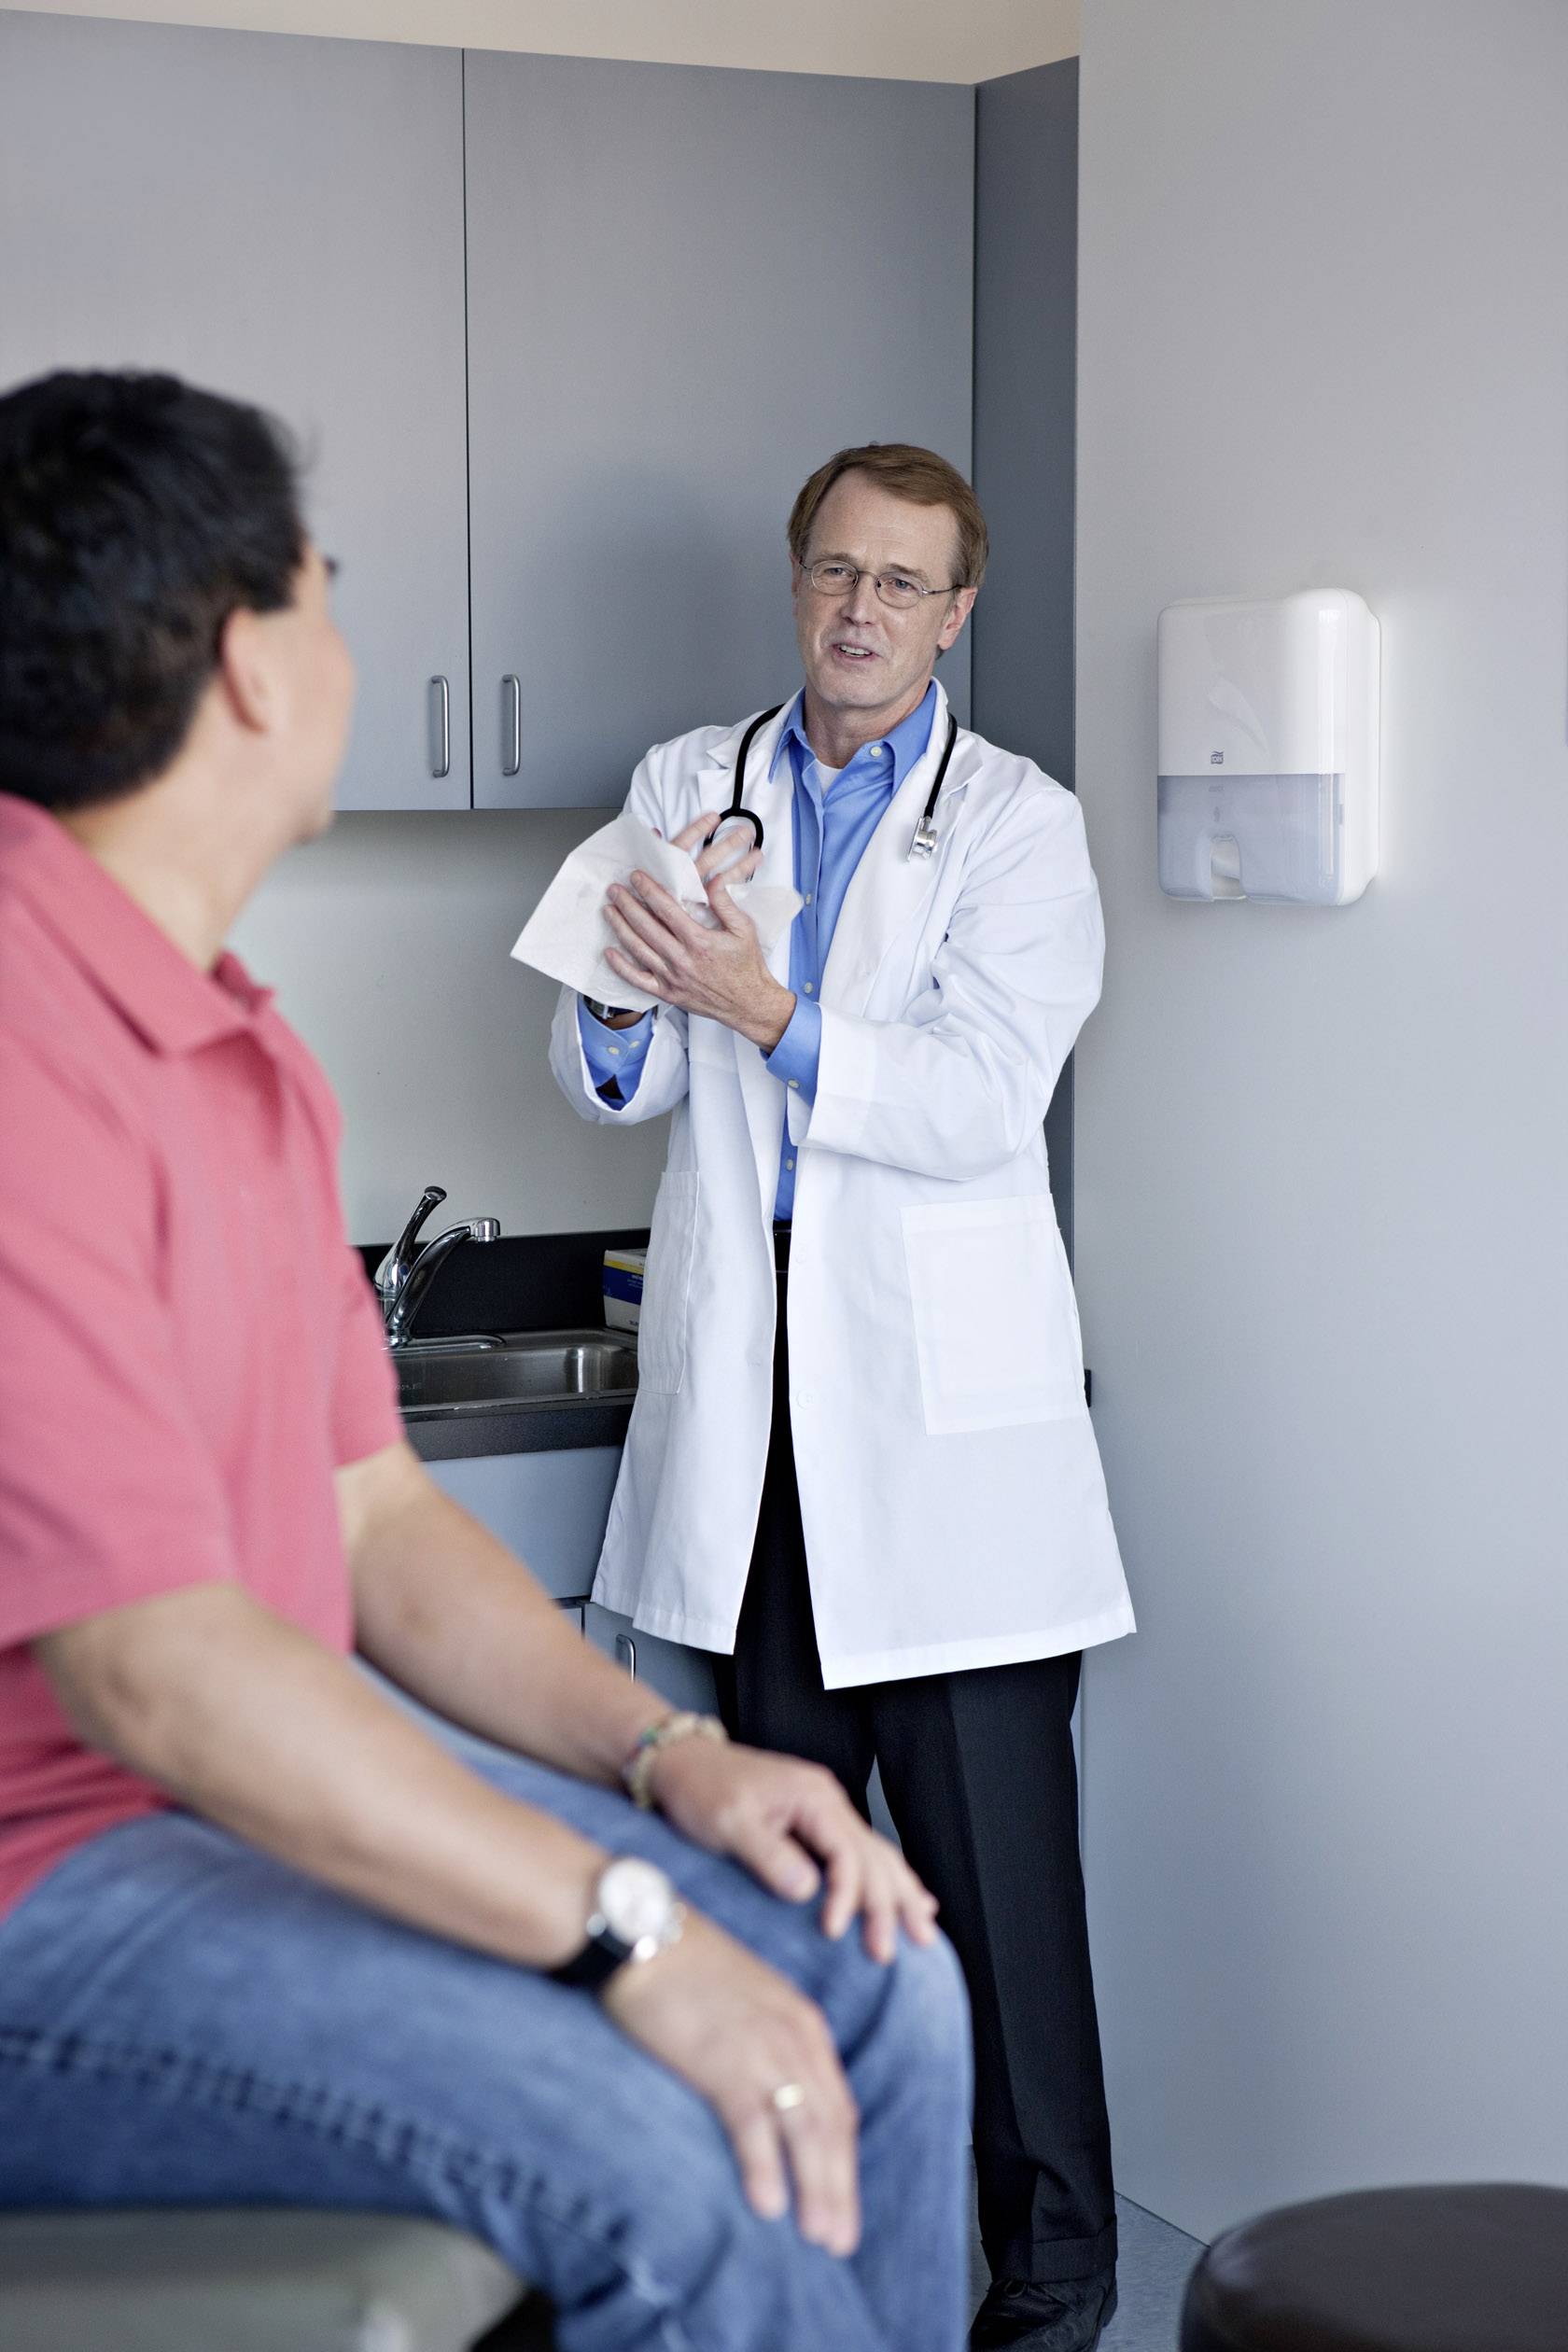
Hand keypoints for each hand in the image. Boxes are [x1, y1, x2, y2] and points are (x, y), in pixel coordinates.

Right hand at [603, 1910, 861, 2253]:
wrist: (641, 1932)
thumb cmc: (685, 1967)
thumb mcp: (747, 2001)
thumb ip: (768, 2044)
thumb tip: (772, 2097)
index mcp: (803, 2023)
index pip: (837, 2104)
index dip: (842, 2159)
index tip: (842, 2200)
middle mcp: (794, 2036)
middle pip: (831, 2125)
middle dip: (840, 2187)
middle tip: (841, 2241)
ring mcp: (762, 2048)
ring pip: (805, 2131)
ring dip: (817, 2189)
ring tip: (820, 2237)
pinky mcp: (723, 2060)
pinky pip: (753, 2124)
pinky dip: (765, 2167)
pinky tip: (767, 2206)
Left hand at [604, 810, 794, 1049]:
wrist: (749, 1004)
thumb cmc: (748, 967)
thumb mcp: (744, 930)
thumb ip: (725, 904)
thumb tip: (712, 879)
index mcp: (699, 941)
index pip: (666, 909)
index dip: (648, 890)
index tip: (636, 877)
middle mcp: (681, 959)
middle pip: (645, 927)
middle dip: (627, 905)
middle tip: (614, 889)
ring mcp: (672, 978)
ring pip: (638, 949)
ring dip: (620, 928)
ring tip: (609, 911)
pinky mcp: (668, 993)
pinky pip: (638, 980)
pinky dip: (621, 967)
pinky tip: (609, 953)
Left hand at [648, 1734, 939, 1964]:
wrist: (682, 1761)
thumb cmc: (701, 1788)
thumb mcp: (728, 1822)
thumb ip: (769, 1855)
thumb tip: (808, 1891)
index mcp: (812, 1797)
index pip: (847, 1854)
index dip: (847, 1897)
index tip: (835, 1933)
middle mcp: (827, 1801)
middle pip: (873, 1857)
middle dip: (887, 1906)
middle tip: (888, 1953)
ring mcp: (825, 1811)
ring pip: (878, 1855)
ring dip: (900, 1894)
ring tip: (923, 1932)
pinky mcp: (816, 1824)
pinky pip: (864, 1853)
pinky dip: (890, 1877)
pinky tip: (911, 1897)